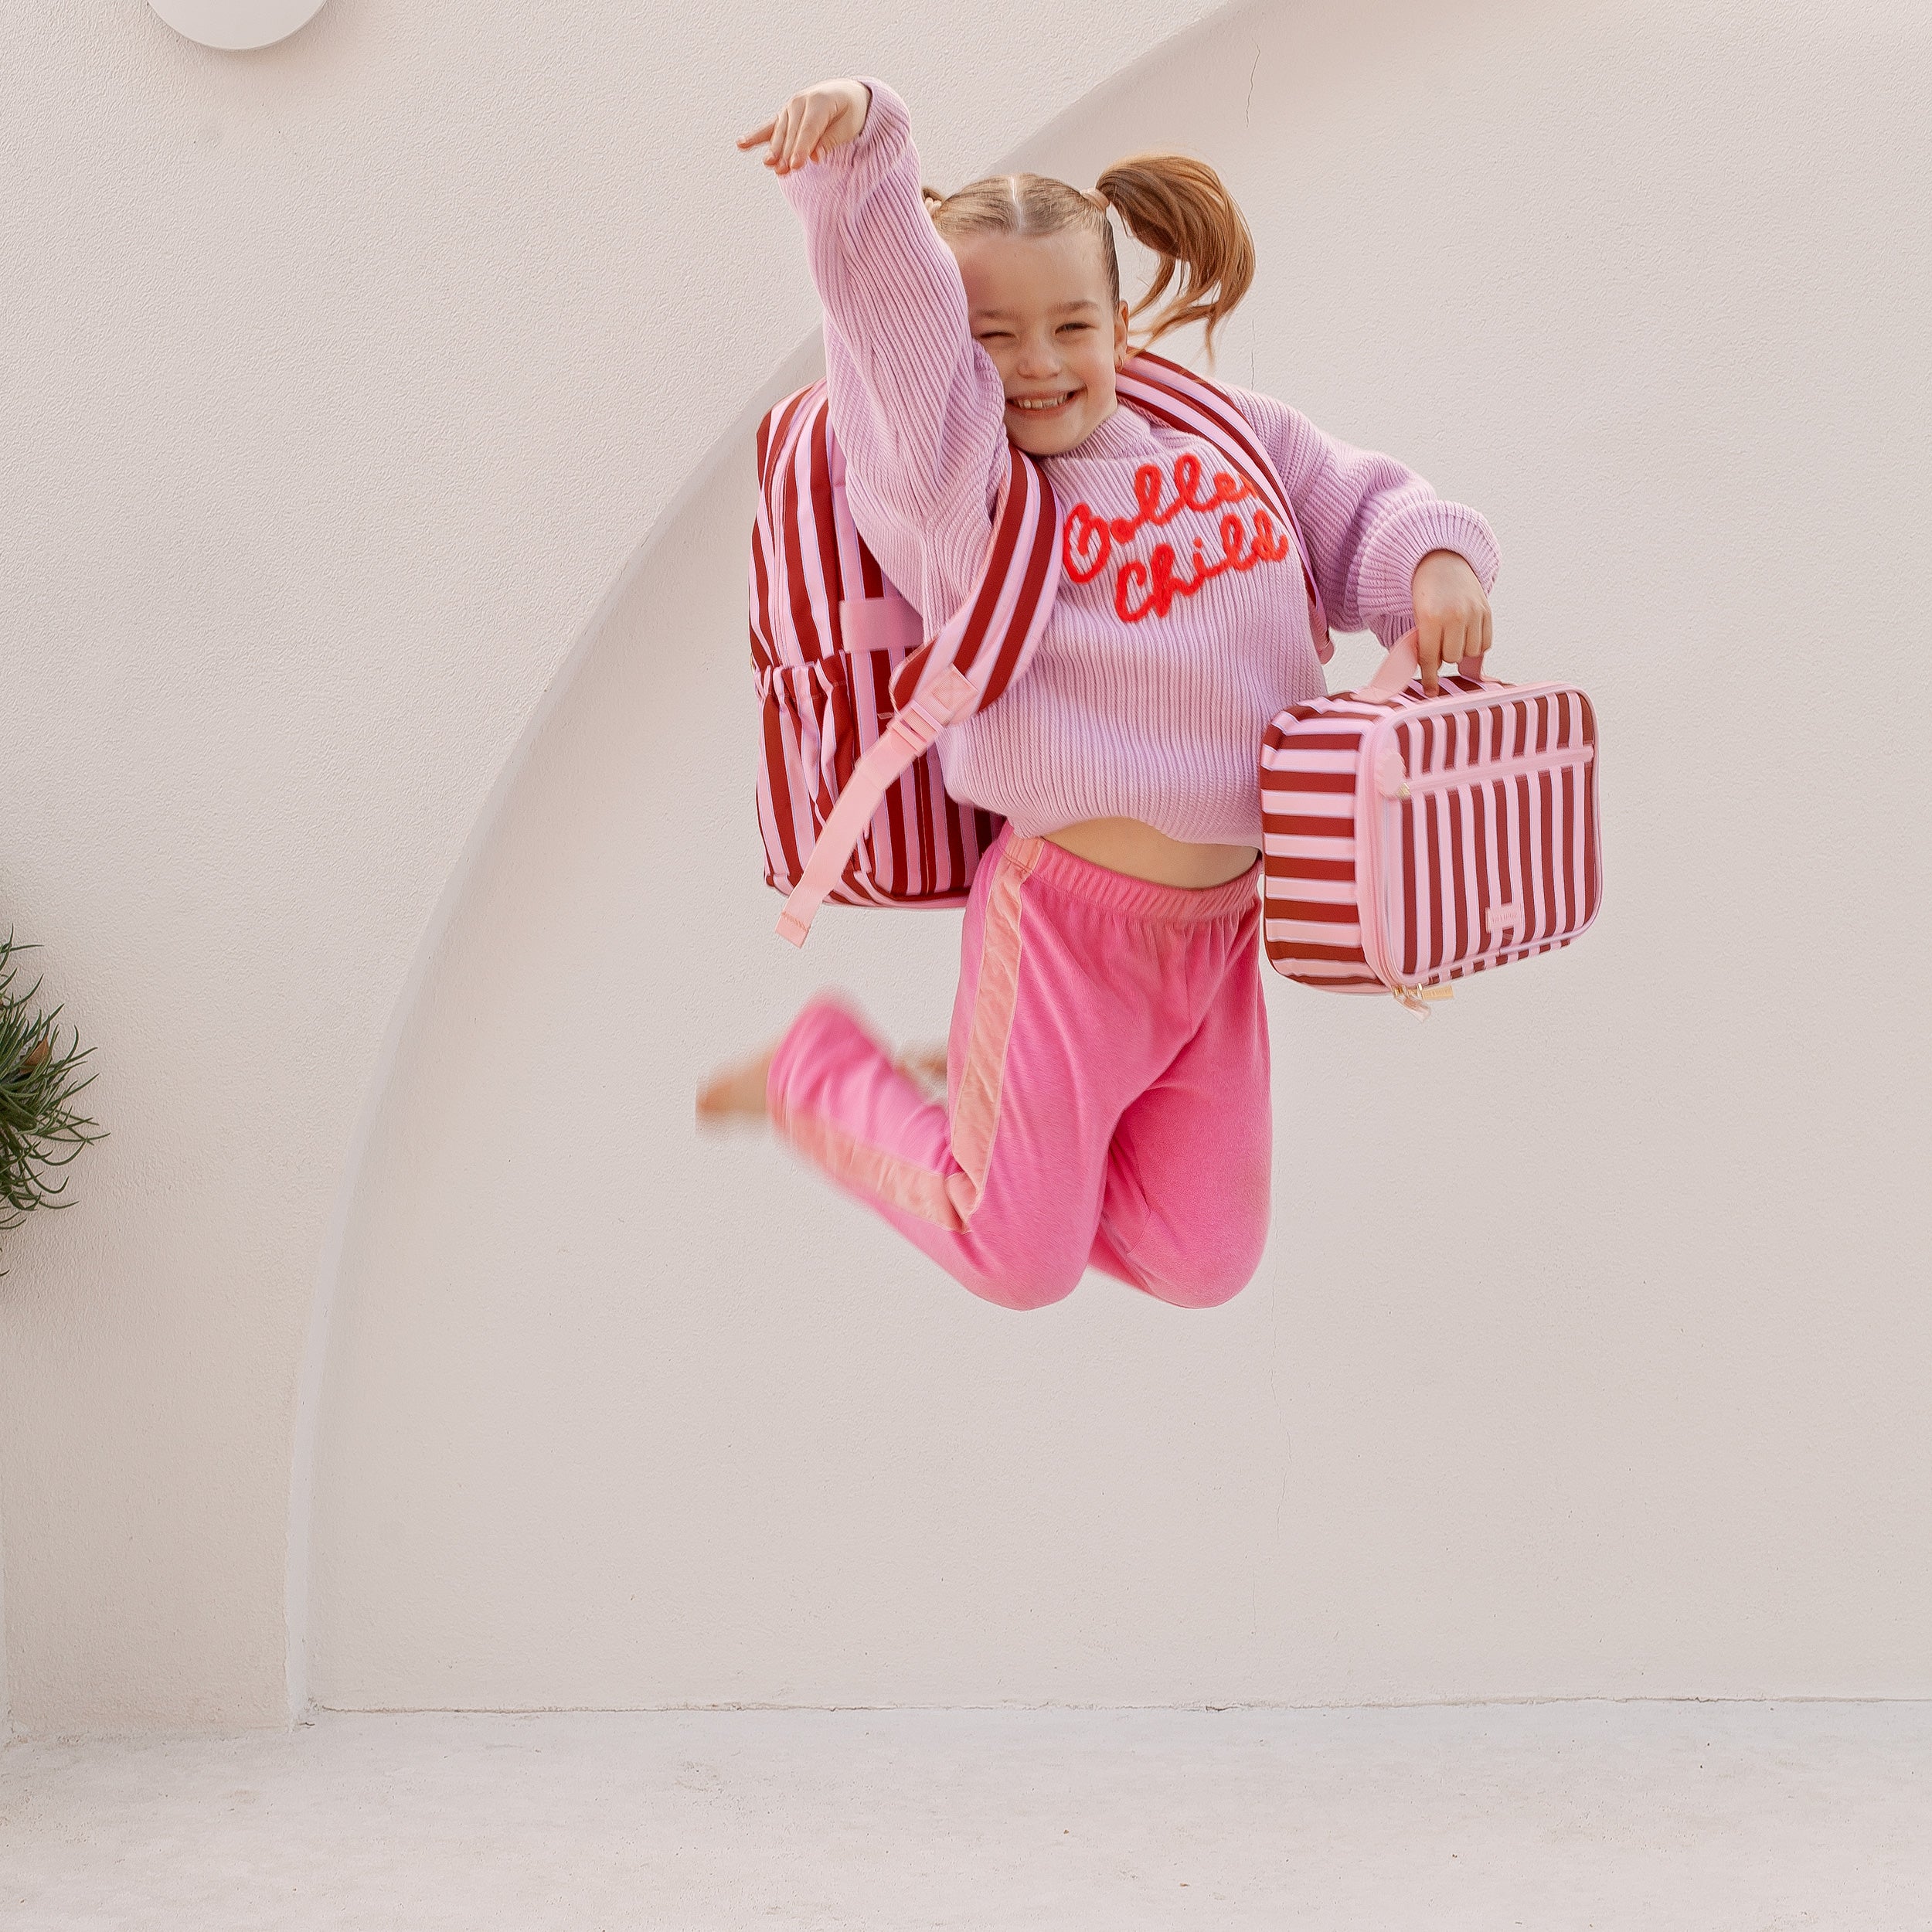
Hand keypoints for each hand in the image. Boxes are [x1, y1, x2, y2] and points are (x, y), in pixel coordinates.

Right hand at [737, 80, 871, 175]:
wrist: (844, 94)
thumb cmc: (850, 113)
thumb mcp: (847, 126)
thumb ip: (829, 141)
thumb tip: (815, 157)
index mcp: (820, 101)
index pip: (809, 129)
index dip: (802, 148)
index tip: (796, 166)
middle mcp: (801, 101)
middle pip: (792, 132)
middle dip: (787, 153)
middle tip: (782, 172)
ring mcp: (789, 108)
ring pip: (780, 132)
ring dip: (774, 150)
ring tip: (769, 165)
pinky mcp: (783, 117)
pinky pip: (768, 128)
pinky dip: (755, 137)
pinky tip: (741, 145)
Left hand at [1410, 550, 1491, 695]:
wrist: (1442, 562)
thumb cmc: (1426, 593)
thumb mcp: (1417, 616)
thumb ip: (1423, 642)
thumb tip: (1432, 671)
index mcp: (1431, 618)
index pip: (1430, 657)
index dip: (1430, 677)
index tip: (1431, 692)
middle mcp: (1455, 616)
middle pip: (1451, 657)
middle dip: (1443, 656)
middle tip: (1439, 645)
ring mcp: (1474, 613)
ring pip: (1470, 652)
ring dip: (1461, 651)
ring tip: (1453, 638)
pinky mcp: (1487, 611)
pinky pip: (1486, 643)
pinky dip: (1476, 644)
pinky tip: (1467, 635)